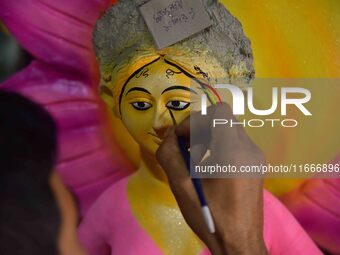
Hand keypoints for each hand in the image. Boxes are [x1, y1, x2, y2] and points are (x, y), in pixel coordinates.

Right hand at [156, 104, 267, 254]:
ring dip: (208, 137)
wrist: (240, 243)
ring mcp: (256, 156)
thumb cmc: (210, 217)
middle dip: (199, 129)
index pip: (218, 113)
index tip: (180, 139)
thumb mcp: (182, 187)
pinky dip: (218, 146)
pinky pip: (235, 142)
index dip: (194, 120)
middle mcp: (249, 149)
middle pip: (222, 119)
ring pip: (228, 129)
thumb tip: (168, 137)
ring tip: (196, 160)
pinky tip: (209, 167)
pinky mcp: (256, 164)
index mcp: (233, 152)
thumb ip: (169, 156)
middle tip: (186, 149)